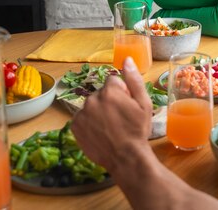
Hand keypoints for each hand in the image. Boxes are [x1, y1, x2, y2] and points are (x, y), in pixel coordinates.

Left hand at [71, 57, 151, 172]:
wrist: (125, 157)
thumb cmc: (137, 129)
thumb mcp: (144, 103)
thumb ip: (134, 79)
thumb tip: (127, 59)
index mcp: (109, 91)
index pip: (113, 81)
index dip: (122, 92)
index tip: (127, 105)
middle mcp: (92, 99)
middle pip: (101, 93)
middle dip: (109, 101)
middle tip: (120, 117)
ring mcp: (81, 114)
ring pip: (92, 105)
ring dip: (99, 111)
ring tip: (110, 127)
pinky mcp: (74, 126)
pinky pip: (82, 117)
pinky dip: (89, 122)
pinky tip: (100, 132)